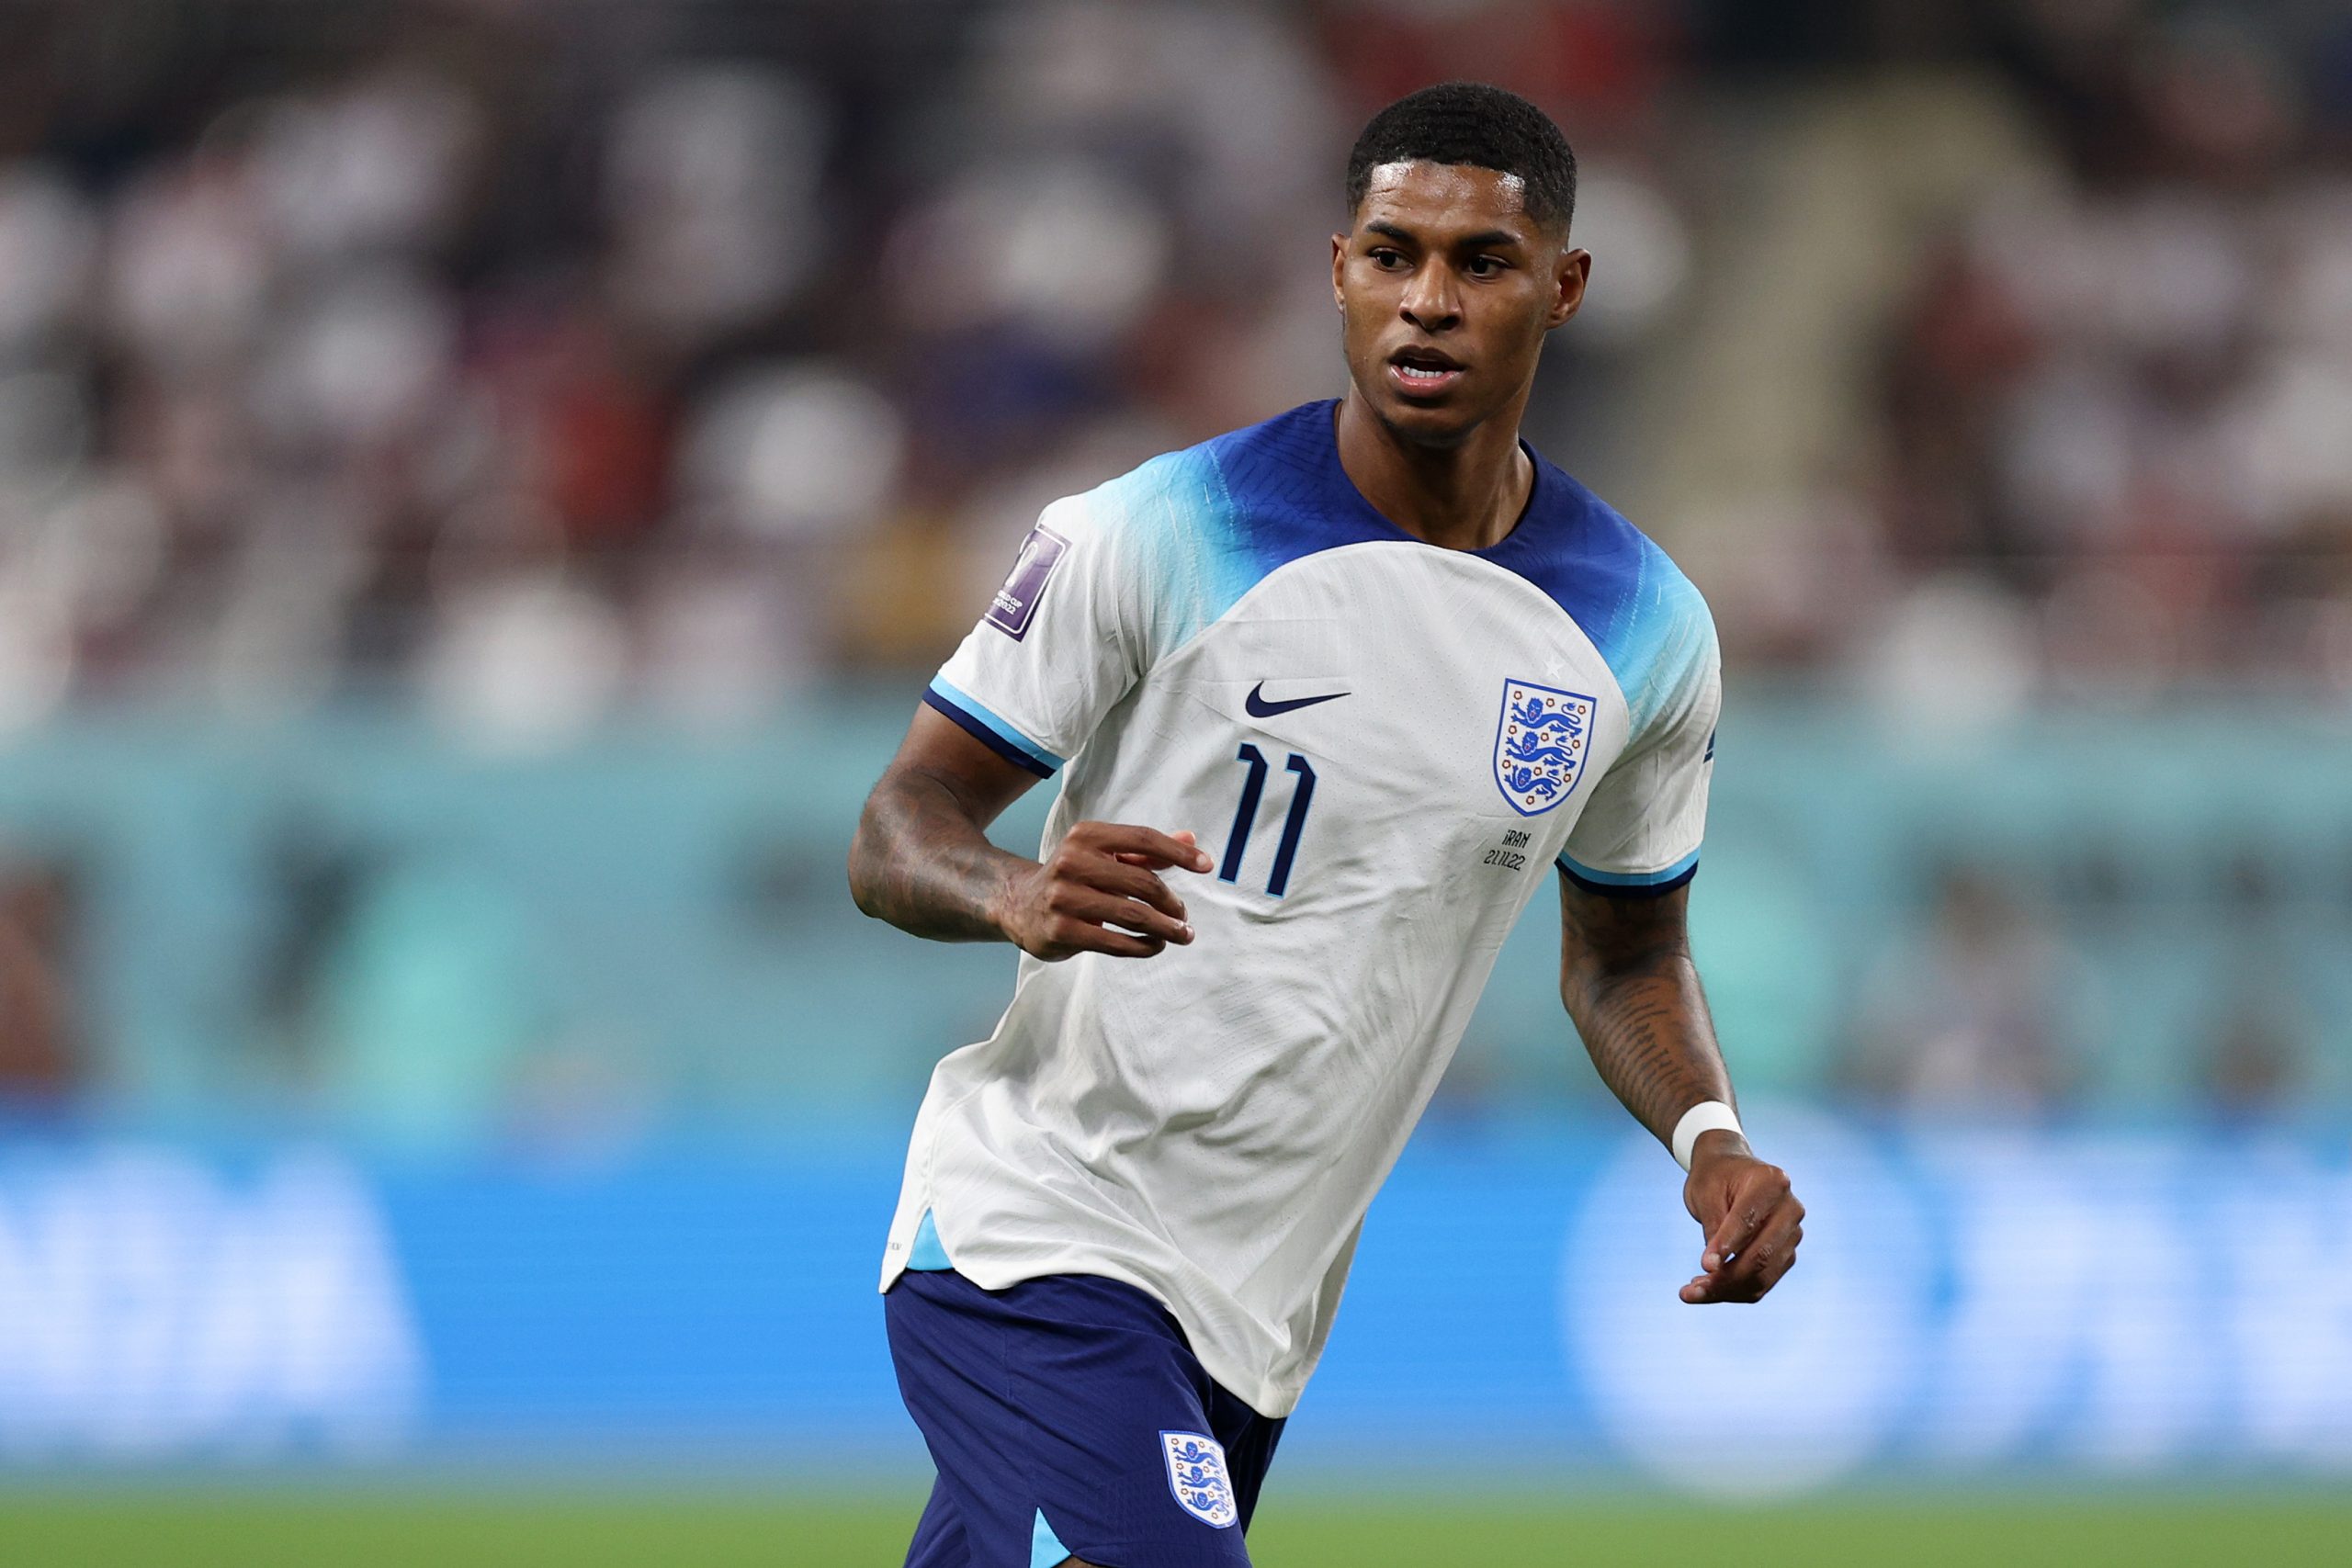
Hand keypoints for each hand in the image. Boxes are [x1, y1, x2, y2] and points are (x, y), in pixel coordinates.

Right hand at [994, 821, 1212, 960]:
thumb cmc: (1074, 878)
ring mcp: (1064, 897)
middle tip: (1185, 916)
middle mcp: (1071, 862)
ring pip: (1132, 915)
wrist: (1019, 905)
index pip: (1142, 839)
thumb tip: (1191, 838)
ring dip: (1165, 928)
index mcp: (1086, 836)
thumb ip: (1146, 851)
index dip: (1179, 852)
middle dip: (1172, 903)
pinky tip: (1155, 945)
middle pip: (1142, 882)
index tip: (1207, 866)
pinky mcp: (1061, 930)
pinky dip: (1143, 946)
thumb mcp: (1104, 856)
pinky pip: (1115, 942)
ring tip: (1181, 934)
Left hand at [1678, 1130, 1802, 1303]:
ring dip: (1727, 1290)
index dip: (1725, 1246)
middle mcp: (1790, 1209)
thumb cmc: (1714, 1178)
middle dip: (1725, 1278)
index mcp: (1772, 1182)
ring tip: (1692, 1292)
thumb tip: (1715, 1269)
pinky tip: (1708, 1288)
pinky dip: (1735, 1291)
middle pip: (1761, 1255)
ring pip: (1763, 1276)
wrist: (1730, 1172)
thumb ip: (1713, 1226)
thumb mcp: (1705, 1193)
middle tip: (1689, 1291)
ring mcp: (1792, 1234)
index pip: (1748, 1221)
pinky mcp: (1785, 1254)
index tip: (1704, 1266)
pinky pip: (1762, 1283)